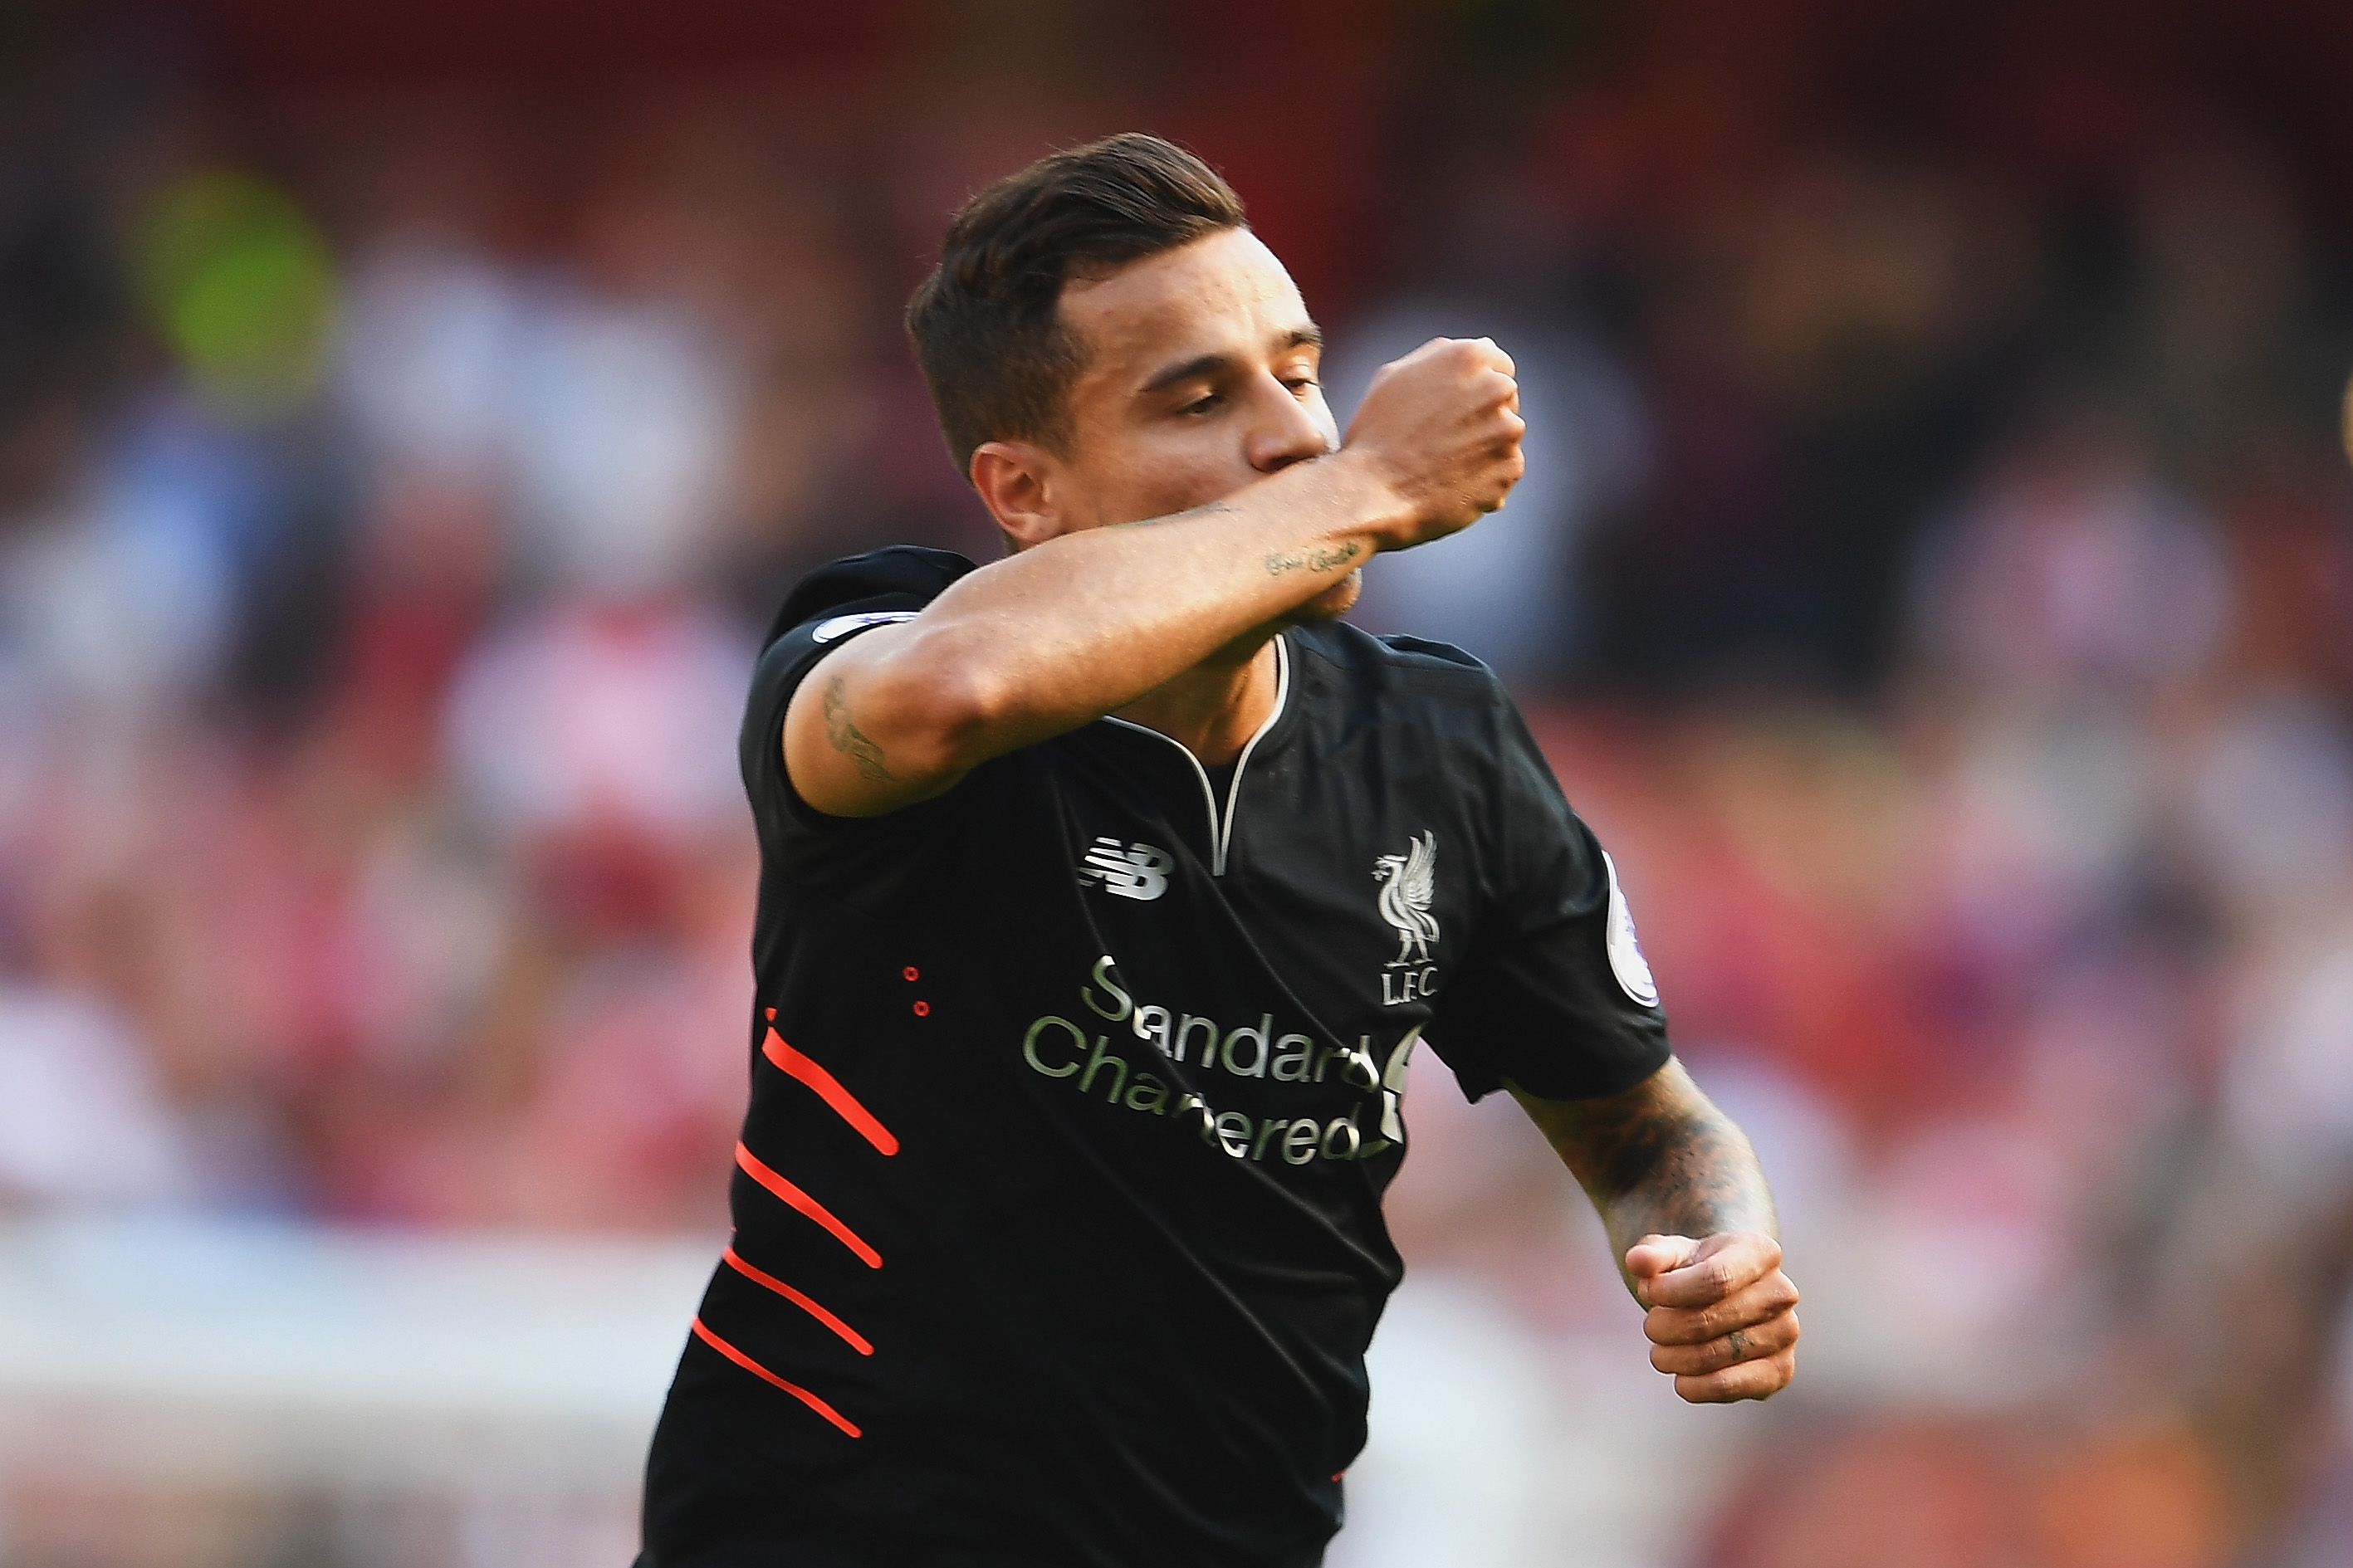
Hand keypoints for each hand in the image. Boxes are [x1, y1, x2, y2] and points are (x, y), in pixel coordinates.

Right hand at [1339, 337, 1524, 547]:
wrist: (1371, 492)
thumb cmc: (1375, 434)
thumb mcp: (1394, 376)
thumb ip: (1440, 357)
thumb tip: (1477, 350)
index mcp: (1471, 356)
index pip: (1499, 366)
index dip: (1477, 387)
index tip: (1458, 407)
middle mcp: (1497, 388)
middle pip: (1506, 400)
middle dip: (1483, 415)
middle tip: (1445, 439)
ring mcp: (1507, 430)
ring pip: (1505, 436)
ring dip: (1484, 447)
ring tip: (1444, 464)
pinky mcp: (1510, 468)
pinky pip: (1505, 470)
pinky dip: (1487, 478)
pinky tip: (1452, 484)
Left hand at [1626, 1232, 1798, 1403]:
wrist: (1727, 1296)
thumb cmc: (1694, 1270)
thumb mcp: (1672, 1254)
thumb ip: (1652, 1255)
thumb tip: (1637, 1261)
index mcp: (1760, 1252)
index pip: (1715, 1279)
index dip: (1672, 1292)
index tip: (1647, 1292)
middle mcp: (1781, 1293)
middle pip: (1708, 1320)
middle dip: (1664, 1327)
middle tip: (1651, 1327)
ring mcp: (1785, 1334)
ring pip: (1714, 1356)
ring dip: (1673, 1358)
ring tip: (1660, 1352)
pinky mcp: (1781, 1371)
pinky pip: (1731, 1387)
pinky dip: (1695, 1387)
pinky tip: (1681, 1379)